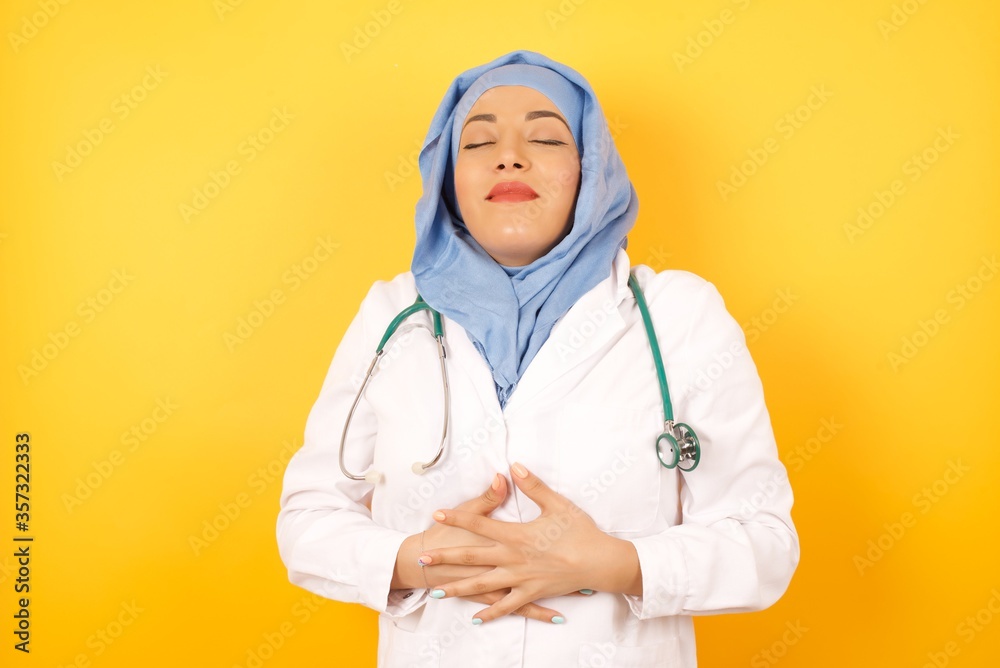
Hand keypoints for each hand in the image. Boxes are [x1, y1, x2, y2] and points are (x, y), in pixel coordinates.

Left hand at [418, 463, 642, 623]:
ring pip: (483, 586)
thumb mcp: (557, 504)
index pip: (480, 524)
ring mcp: (520, 579)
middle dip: (446, 559)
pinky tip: (476, 618)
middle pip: (472, 558)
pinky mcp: (531, 593)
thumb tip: (513, 467)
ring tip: (438, 592)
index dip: (457, 518)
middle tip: (423, 560)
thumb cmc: (580, 531)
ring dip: (459, 589)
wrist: (599, 563)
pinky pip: (507, 606)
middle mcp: (513, 559)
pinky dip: (491, 613)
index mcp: (517, 535)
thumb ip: (533, 486)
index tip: (438, 514)